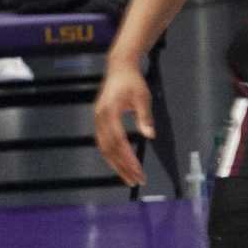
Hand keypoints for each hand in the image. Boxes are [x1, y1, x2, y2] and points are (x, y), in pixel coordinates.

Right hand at [91, 61, 153, 187]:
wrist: (119, 67)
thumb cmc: (132, 81)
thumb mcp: (143, 97)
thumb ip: (145, 117)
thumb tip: (150, 135)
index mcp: (109, 111)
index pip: (119, 141)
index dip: (128, 159)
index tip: (139, 171)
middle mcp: (100, 117)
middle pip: (109, 148)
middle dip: (122, 166)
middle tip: (136, 180)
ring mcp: (97, 119)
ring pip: (103, 147)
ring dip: (115, 164)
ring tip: (128, 177)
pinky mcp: (99, 119)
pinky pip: (103, 142)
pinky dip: (111, 155)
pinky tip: (120, 163)